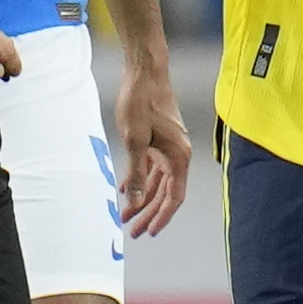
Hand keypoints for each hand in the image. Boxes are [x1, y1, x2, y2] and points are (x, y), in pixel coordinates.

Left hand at [112, 57, 192, 236]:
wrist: (144, 72)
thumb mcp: (135, 141)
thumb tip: (134, 201)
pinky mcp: (157, 141)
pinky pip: (150, 168)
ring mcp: (167, 148)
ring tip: (125, 216)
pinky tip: (124, 191)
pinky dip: (138, 181)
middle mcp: (177, 155)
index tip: (151, 231)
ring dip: (140, 199)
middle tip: (133, 232)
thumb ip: (135, 173)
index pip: (174, 197)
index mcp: (178, 157)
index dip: (162, 216)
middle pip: (164, 193)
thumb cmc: (141, 102)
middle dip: (148, 213)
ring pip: (156, 182)